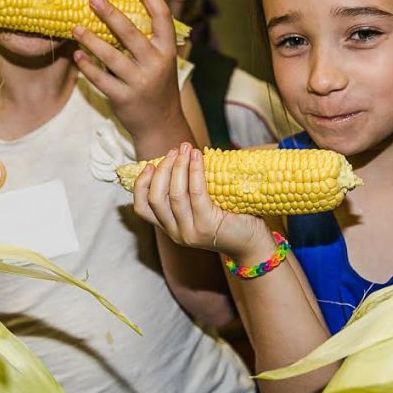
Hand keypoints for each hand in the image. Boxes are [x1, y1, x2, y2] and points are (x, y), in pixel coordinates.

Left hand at [72, 0, 183, 142]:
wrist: (160, 124)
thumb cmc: (156, 85)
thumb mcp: (161, 61)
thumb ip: (147, 40)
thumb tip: (117, 10)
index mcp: (167, 50)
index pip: (162, 17)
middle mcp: (156, 64)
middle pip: (131, 33)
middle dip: (110, 13)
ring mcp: (140, 82)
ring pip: (111, 56)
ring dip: (91, 40)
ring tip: (76, 27)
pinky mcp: (123, 98)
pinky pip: (100, 79)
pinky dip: (87, 66)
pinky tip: (77, 55)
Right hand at [134, 144, 270, 259]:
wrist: (252, 243)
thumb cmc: (230, 218)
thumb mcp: (200, 208)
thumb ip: (186, 192)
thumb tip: (178, 156)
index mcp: (170, 228)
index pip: (142, 208)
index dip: (140, 184)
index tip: (150, 165)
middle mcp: (176, 233)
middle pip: (155, 198)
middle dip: (162, 170)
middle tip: (175, 151)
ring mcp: (190, 232)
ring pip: (174, 194)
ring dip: (178, 166)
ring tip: (186, 149)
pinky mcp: (207, 225)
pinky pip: (195, 193)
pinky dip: (194, 171)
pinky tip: (198, 157)